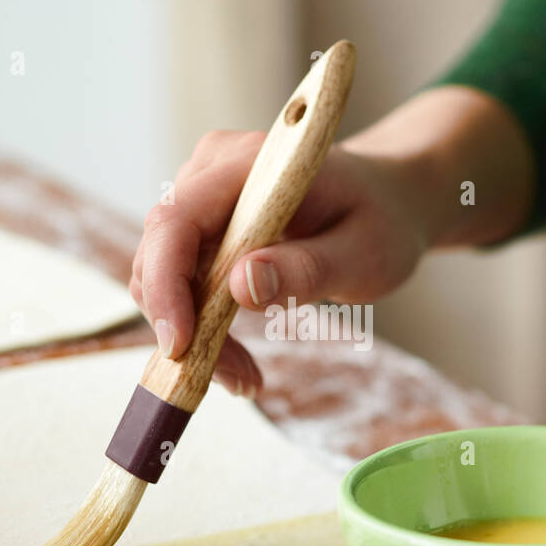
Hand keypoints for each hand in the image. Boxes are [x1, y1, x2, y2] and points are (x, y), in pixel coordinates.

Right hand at [130, 132, 429, 396]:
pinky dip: (204, 330)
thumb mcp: (363, 255)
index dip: (166, 285)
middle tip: (238, 382)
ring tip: (247, 378)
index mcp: (249, 164)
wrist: (386, 203)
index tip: (181, 347)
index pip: (177, 220)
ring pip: (164, 279)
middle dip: (185, 327)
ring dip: (196, 338)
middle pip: (160, 255)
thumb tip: (242, 286)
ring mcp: (201, 198)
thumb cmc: (380, 222)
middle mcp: (211, 172)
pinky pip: (182, 286)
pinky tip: (241, 363)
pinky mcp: (201, 228)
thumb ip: (307, 269)